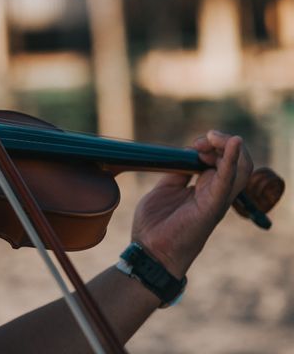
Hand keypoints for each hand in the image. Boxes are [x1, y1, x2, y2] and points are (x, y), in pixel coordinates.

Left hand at [131, 131, 252, 278]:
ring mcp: (216, 200)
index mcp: (204, 189)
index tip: (193, 144)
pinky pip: (228, 180)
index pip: (221, 160)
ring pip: (241, 168)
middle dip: (221, 142)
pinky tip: (233, 143)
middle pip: (235, 161)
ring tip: (211, 138)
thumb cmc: (155, 225)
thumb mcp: (164, 190)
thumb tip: (184, 155)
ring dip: (228, 146)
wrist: (148, 251)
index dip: (210, 145)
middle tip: (201, 140)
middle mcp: (215, 194)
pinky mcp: (212, 206)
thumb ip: (176, 173)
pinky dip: (232, 159)